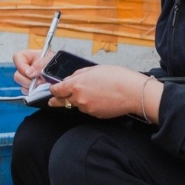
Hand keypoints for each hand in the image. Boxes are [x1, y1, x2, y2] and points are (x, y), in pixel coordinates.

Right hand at [12, 49, 53, 93]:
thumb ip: (40, 65)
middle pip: (17, 76)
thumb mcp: (49, 59)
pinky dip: (34, 92)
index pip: (17, 58)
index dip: (21, 66)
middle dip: (27, 81)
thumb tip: (29, 73)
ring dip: (32, 88)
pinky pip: (28, 92)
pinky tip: (42, 89)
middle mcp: (25, 68)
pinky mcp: (31, 88)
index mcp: (28, 57)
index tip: (30, 73)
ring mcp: (27, 79)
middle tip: (39, 82)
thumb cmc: (56, 61)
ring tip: (43, 85)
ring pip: (22, 86)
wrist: (64, 71)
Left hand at [47, 65, 161, 121]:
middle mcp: (79, 99)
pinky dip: (90, 105)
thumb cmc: (117, 77)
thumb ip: (79, 75)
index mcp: (77, 85)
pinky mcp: (95, 115)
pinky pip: (88, 110)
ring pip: (77, 105)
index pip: (57, 90)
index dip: (53, 89)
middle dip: (57, 100)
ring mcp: (87, 109)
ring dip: (78, 101)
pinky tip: (99, 99)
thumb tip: (70, 79)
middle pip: (63, 101)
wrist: (132, 92)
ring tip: (91, 93)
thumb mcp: (95, 69)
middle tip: (52, 101)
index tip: (52, 89)